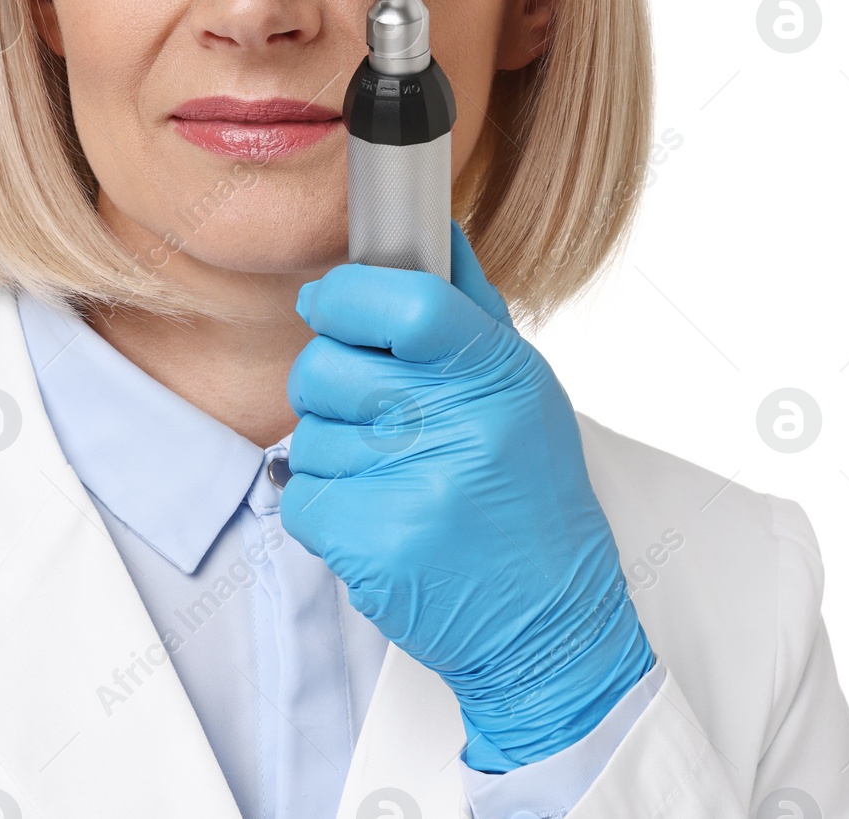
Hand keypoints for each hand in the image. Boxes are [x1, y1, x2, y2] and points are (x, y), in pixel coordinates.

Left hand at [281, 221, 653, 770]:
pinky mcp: (370, 544)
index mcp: (494, 374)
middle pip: (325, 366)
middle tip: (370, 413)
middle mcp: (456, 425)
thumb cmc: (530, 495)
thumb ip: (470, 309)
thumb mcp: (523, 391)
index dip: (346, 292)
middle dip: (328, 385)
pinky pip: (299, 496)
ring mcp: (410, 487)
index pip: (402, 299)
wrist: (549, 621)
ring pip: (307, 435)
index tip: (329, 301)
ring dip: (335, 455)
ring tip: (395, 481)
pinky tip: (377, 519)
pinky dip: (324, 509)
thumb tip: (431, 228)